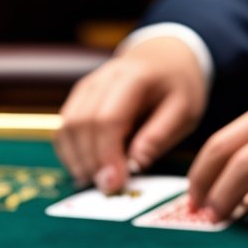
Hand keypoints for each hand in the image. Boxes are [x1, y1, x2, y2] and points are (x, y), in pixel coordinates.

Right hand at [55, 36, 206, 191]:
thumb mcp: (184, 111)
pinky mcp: (79, 97)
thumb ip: (158, 136)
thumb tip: (134, 166)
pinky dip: (69, 152)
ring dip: (76, 159)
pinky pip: (64, 127)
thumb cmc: (177, 87)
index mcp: (134, 78)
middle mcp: (103, 78)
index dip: (107, 155)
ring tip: (94, 183)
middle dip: (90, 161)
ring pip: (67, 125)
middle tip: (106, 189)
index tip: (115, 183)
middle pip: (82, 123)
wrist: (165, 58)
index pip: (109, 119)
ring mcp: (87, 86)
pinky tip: (84, 170)